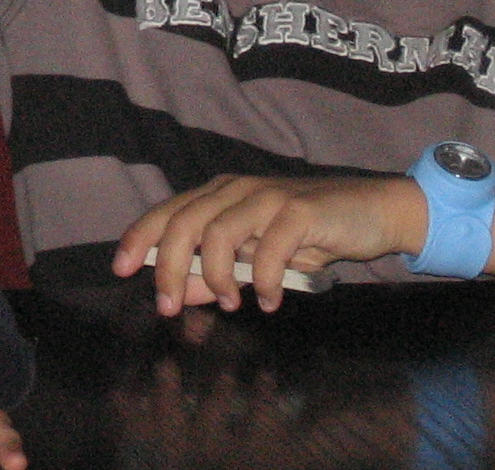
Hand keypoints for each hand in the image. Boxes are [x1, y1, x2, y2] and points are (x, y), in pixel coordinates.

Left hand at [111, 175, 416, 315]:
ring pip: (218, 233)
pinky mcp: (300, 210)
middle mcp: (238, 188)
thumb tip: (181, 294)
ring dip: (217, 277)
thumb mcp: (258, 257)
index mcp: (222, 195)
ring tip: (233, 303)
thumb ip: (220, 272)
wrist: (373, 211)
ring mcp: (268, 196)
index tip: (121, 269)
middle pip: (184, 222)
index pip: (169, 211)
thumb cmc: (310, 235)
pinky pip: (268, 249)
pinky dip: (264, 281)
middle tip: (169, 306)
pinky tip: (270, 300)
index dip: (140, 237)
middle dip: (168, 268)